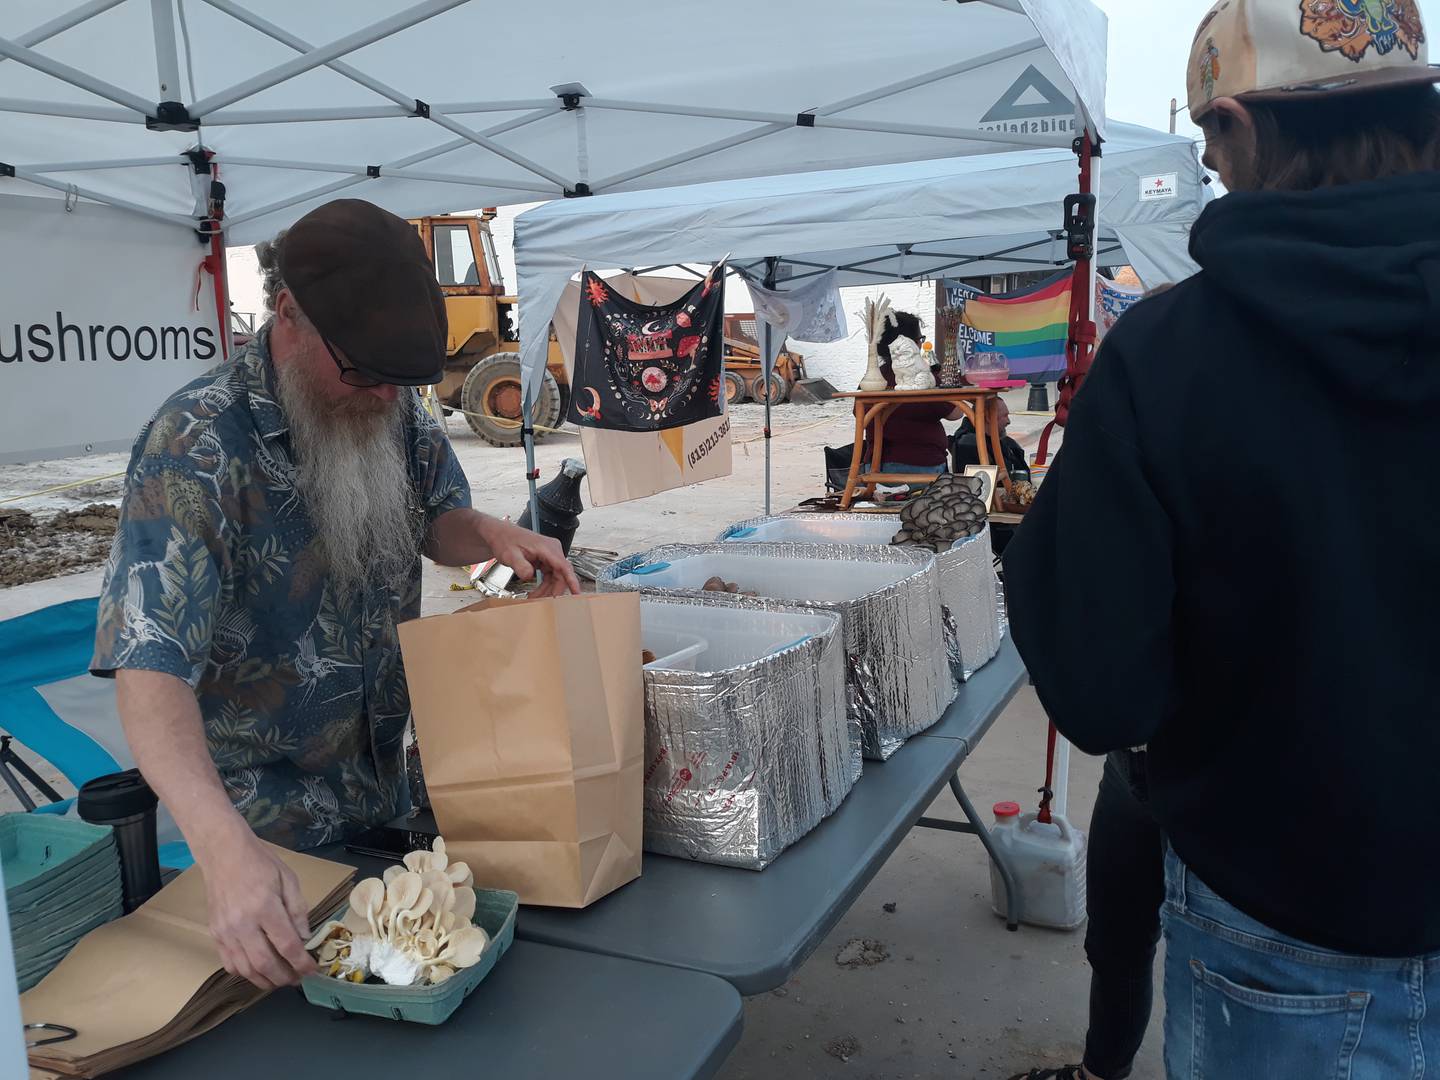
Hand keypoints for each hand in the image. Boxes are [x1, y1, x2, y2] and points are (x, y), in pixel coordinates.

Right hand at [198, 828, 315, 989]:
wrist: (223, 854)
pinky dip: (244, 973)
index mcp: (264, 907)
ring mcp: (225, 931)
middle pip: (264, 963)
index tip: (312, 970)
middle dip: (284, 977)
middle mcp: (242, 923)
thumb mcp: (288, 879)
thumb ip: (298, 910)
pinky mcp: (214, 934)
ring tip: (280, 980)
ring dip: (264, 980)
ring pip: (245, 969)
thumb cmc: (260, 863)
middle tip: (297, 979)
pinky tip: (257, 971)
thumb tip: (305, 938)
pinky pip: (229, 963)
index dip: (301, 963)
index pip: (286, 945)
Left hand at [479, 517, 581, 596]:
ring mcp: (550, 556)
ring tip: (535, 600)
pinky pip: (550, 576)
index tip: (576, 593)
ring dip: (547, 590)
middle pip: (561, 575)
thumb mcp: (510, 554)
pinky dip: (544, 586)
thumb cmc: (506, 541)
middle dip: (553, 591)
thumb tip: (529, 576)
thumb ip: (520, 565)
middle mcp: (552, 551)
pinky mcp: (546, 560)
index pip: (564, 566)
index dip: (571, 580)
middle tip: (544, 604)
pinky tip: (536, 593)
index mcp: (547, 547)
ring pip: (556, 578)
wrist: (501, 535)